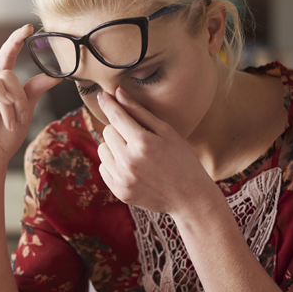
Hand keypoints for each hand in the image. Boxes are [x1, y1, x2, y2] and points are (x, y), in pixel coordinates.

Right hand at [0, 25, 60, 176]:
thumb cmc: (3, 140)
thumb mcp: (24, 113)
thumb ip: (34, 93)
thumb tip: (53, 76)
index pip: (7, 56)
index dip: (15, 41)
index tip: (28, 28)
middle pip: (7, 73)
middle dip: (20, 96)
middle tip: (23, 116)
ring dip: (12, 102)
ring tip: (13, 121)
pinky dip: (0, 103)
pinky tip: (5, 119)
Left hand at [96, 88, 216, 214]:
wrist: (190, 198)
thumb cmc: (182, 160)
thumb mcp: (166, 132)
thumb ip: (140, 112)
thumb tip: (118, 93)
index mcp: (143, 143)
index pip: (116, 116)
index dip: (108, 103)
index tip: (102, 95)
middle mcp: (128, 161)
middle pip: (107, 131)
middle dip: (119, 130)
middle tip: (138, 137)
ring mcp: (122, 178)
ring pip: (102, 149)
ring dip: (114, 147)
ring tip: (135, 153)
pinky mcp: (119, 191)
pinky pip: (103, 167)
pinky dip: (113, 164)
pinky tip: (132, 167)